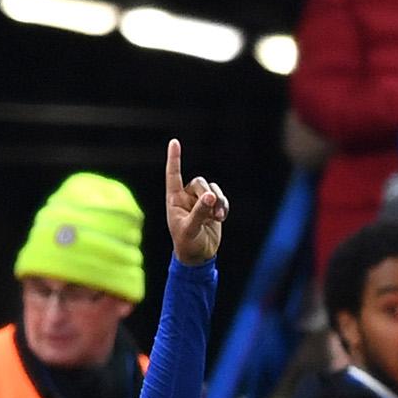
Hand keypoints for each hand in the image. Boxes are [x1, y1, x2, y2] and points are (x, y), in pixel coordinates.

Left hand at [165, 139, 227, 266]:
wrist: (198, 255)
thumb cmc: (187, 243)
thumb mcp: (190, 229)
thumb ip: (200, 212)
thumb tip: (211, 196)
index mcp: (174, 200)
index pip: (173, 175)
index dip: (175, 159)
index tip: (174, 142)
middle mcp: (186, 197)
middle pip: (199, 182)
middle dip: (207, 194)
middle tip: (212, 209)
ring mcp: (200, 201)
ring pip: (212, 189)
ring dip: (218, 201)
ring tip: (219, 218)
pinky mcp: (212, 207)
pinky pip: (221, 198)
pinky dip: (224, 206)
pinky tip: (221, 218)